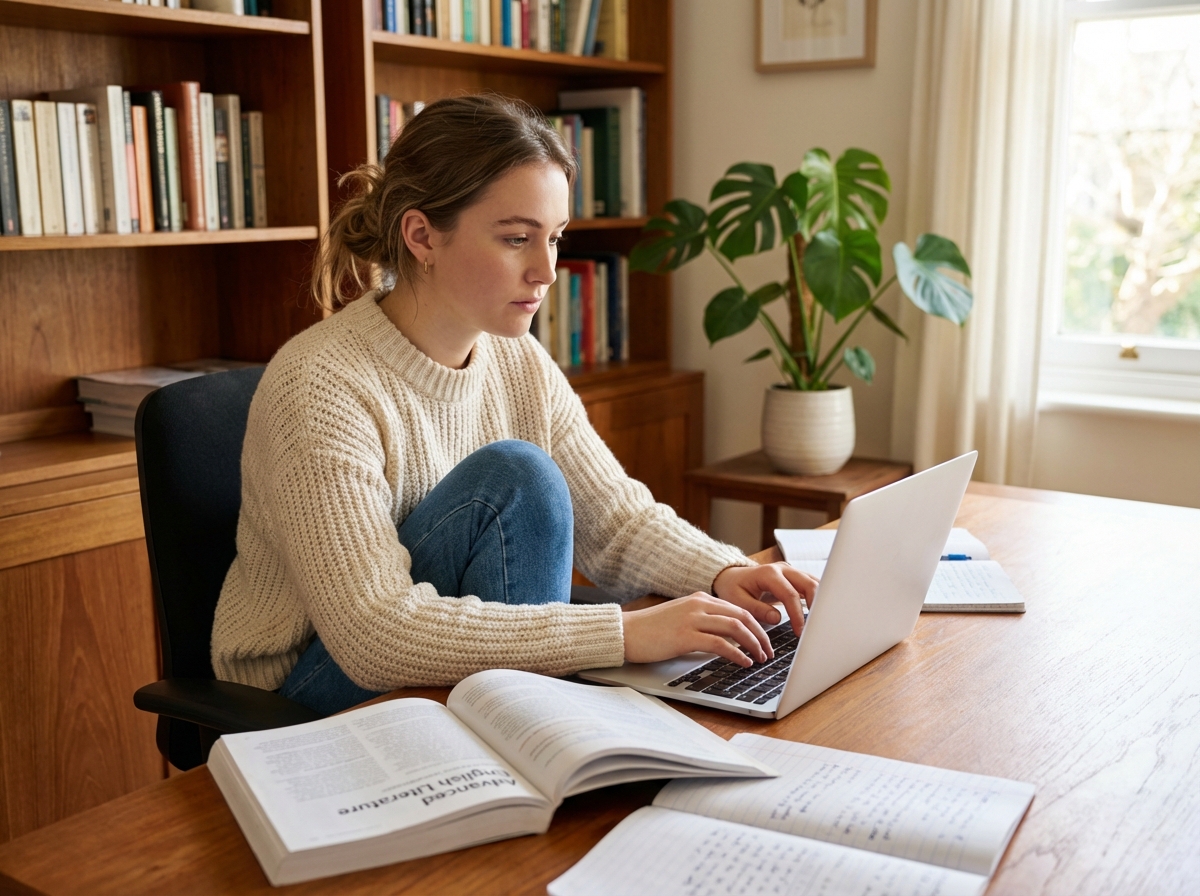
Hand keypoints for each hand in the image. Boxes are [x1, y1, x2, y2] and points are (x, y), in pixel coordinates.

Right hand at [622, 593, 771, 666]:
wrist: (626, 632)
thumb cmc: (652, 630)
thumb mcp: (682, 619)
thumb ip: (703, 622)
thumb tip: (727, 640)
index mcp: (700, 599)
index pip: (739, 609)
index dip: (757, 625)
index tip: (765, 640)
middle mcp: (699, 605)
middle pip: (742, 616)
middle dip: (761, 635)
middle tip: (769, 651)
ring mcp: (692, 619)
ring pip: (735, 627)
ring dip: (753, 644)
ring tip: (760, 658)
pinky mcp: (685, 636)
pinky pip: (720, 643)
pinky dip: (737, 654)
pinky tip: (744, 662)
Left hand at [712, 562, 818, 636]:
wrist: (731, 576)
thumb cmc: (733, 588)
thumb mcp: (737, 601)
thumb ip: (757, 610)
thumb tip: (777, 618)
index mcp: (768, 573)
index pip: (790, 595)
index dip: (797, 615)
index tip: (800, 632)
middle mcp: (782, 569)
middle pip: (808, 584)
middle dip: (816, 605)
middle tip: (817, 626)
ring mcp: (790, 571)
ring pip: (813, 582)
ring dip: (820, 600)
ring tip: (821, 621)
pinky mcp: (794, 577)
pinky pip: (811, 585)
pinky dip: (817, 597)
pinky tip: (819, 613)